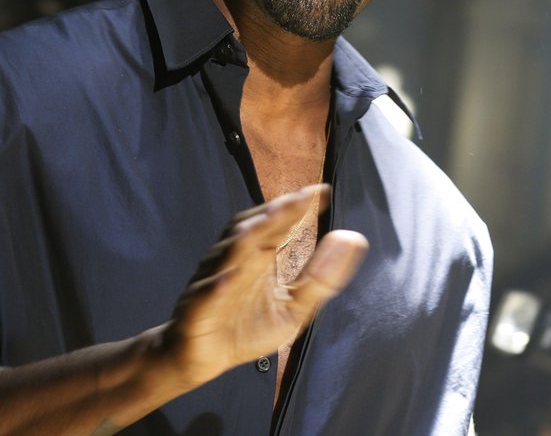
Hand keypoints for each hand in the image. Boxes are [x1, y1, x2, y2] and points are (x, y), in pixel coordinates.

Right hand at [164, 184, 367, 386]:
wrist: (202, 358)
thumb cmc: (248, 327)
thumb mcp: (295, 306)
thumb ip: (322, 276)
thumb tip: (353, 238)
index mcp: (259, 255)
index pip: (279, 224)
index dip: (298, 207)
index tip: (324, 191)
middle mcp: (235, 260)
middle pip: (253, 228)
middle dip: (274, 213)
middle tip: (299, 199)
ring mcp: (214, 281)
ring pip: (227, 253)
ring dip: (245, 238)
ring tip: (265, 223)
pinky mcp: (197, 308)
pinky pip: (206, 294)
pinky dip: (217, 284)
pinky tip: (229, 278)